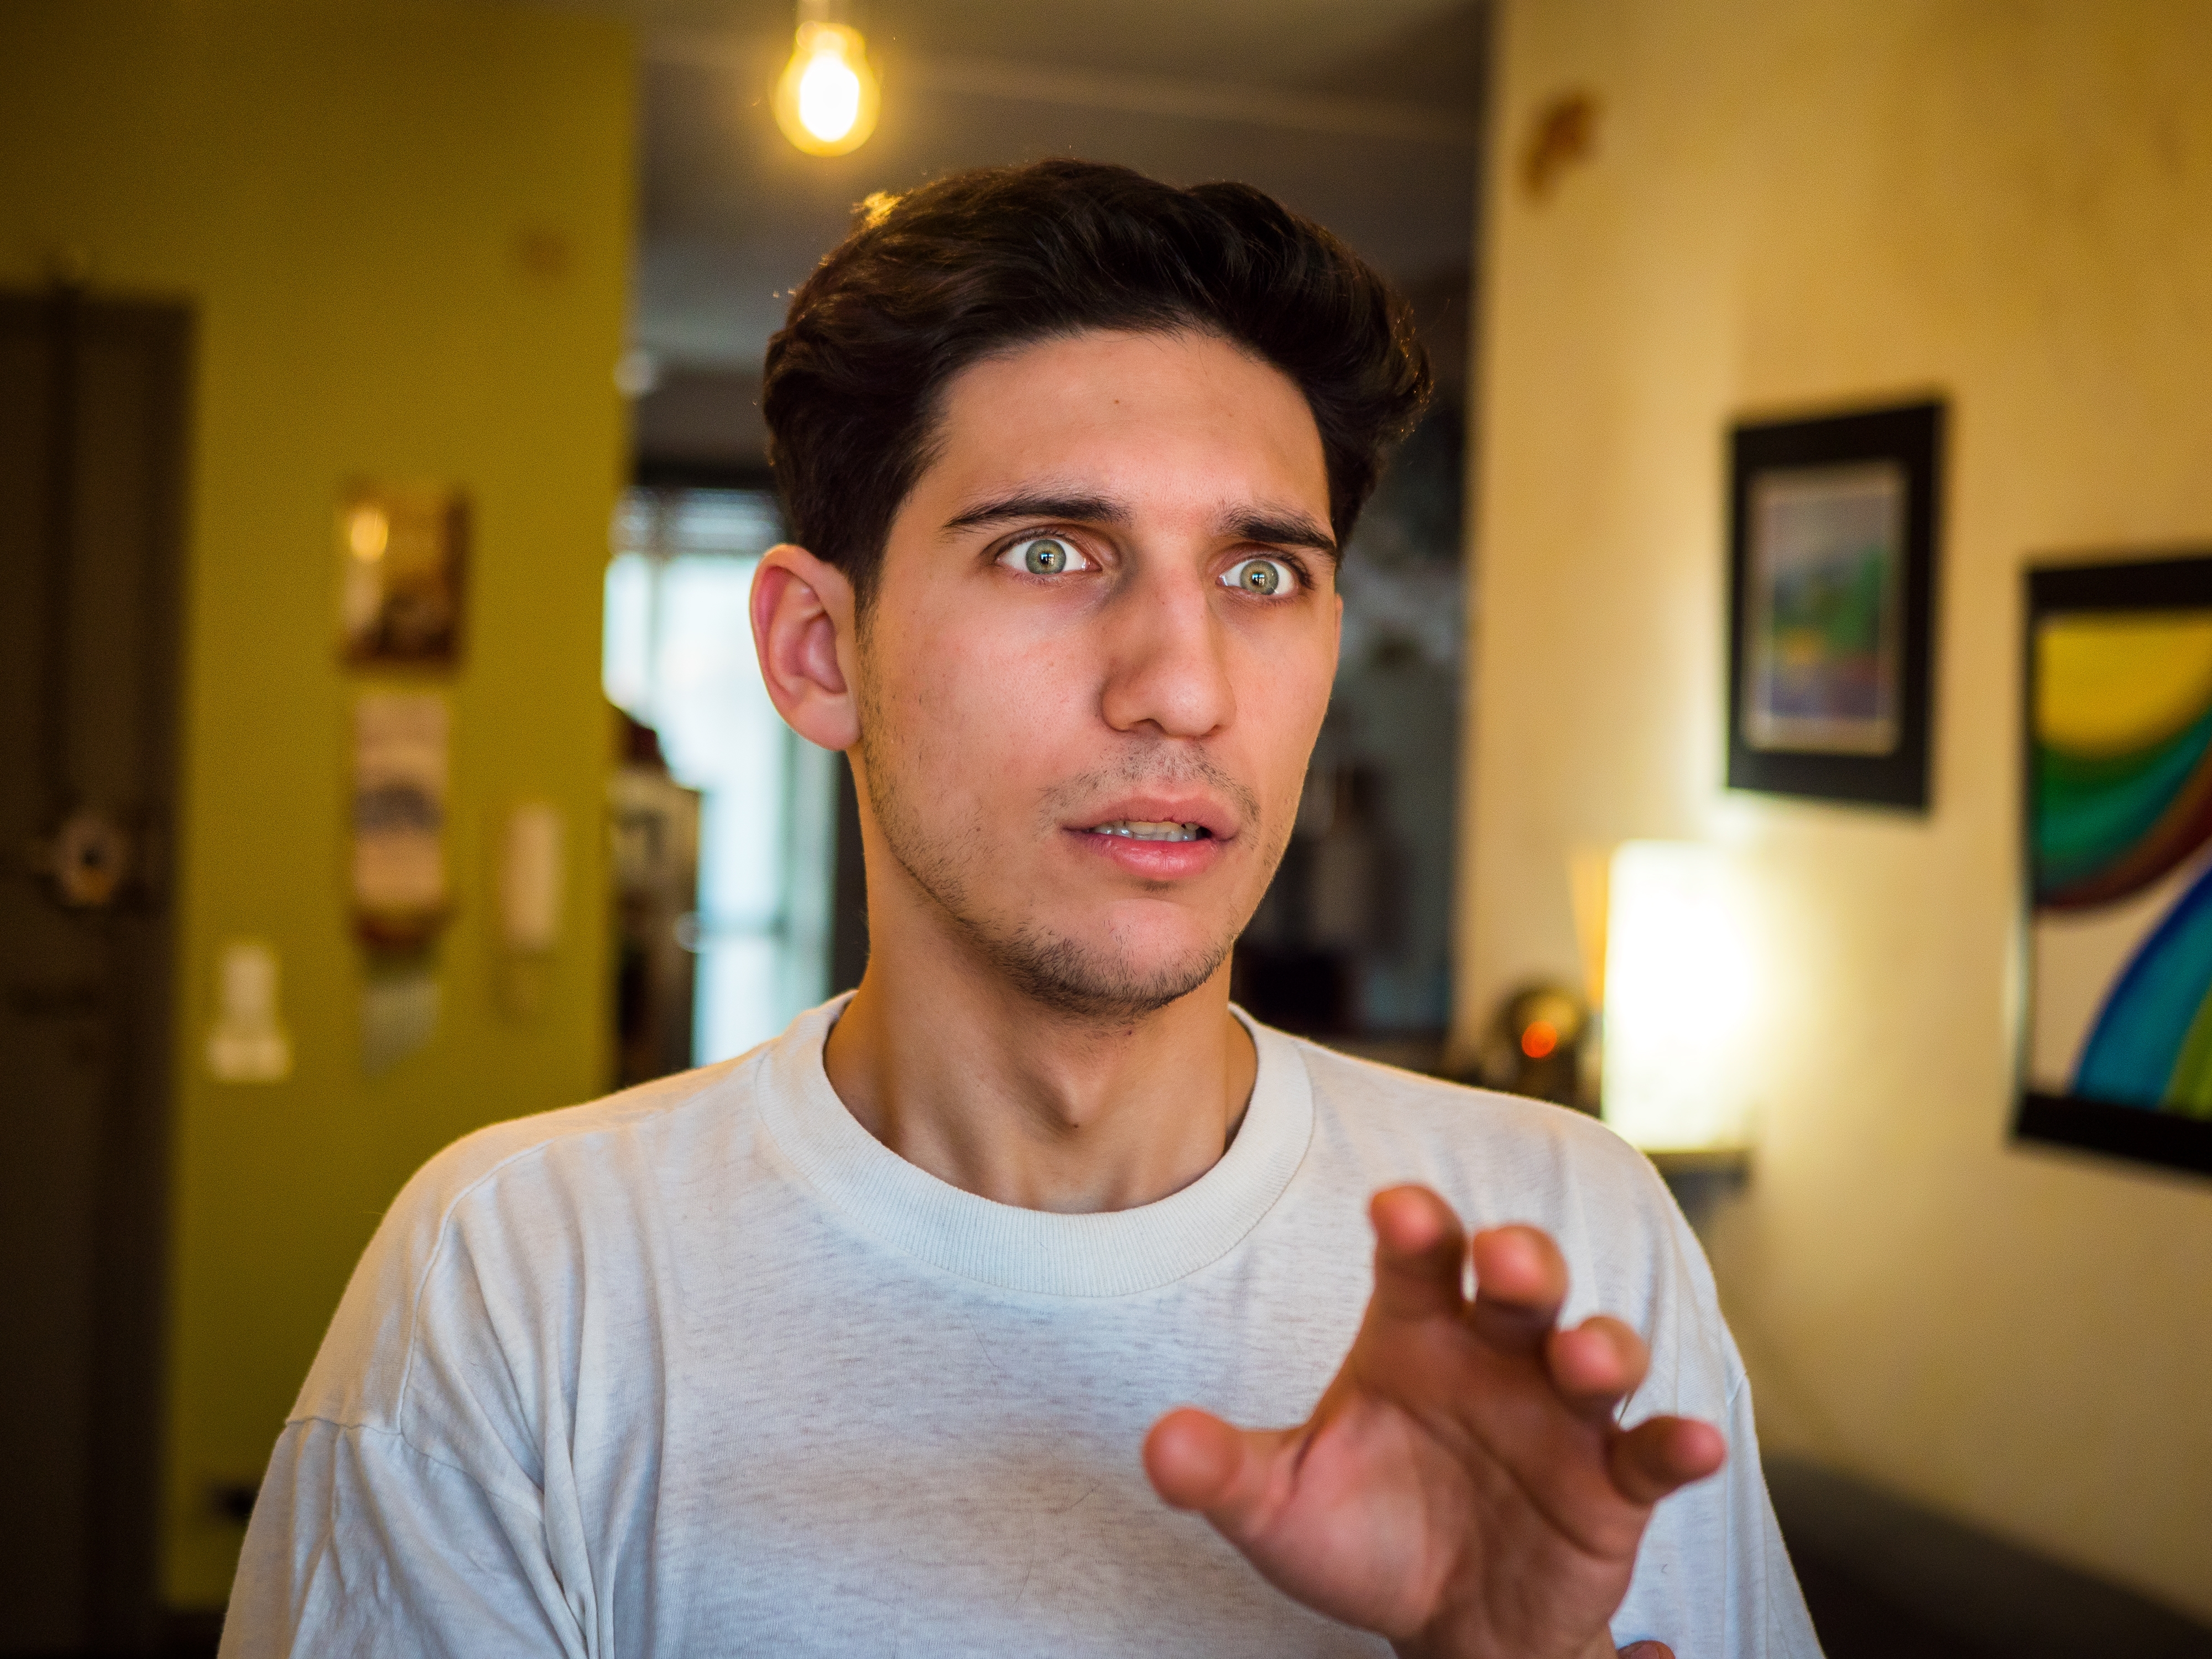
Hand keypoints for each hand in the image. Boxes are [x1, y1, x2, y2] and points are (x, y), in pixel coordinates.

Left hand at [1142, 1185, 1723, 1658]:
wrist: (1441, 1622)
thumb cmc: (1360, 1534)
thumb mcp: (1278, 1507)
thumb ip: (1220, 1471)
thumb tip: (1159, 1446)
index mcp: (1413, 1334)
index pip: (1414, 1259)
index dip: (1413, 1227)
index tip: (1396, 1206)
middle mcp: (1494, 1354)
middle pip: (1517, 1283)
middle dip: (1518, 1261)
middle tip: (1505, 1261)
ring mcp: (1561, 1413)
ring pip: (1596, 1351)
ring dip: (1601, 1346)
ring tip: (1588, 1358)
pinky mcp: (1614, 1483)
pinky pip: (1651, 1454)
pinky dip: (1676, 1444)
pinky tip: (1694, 1443)